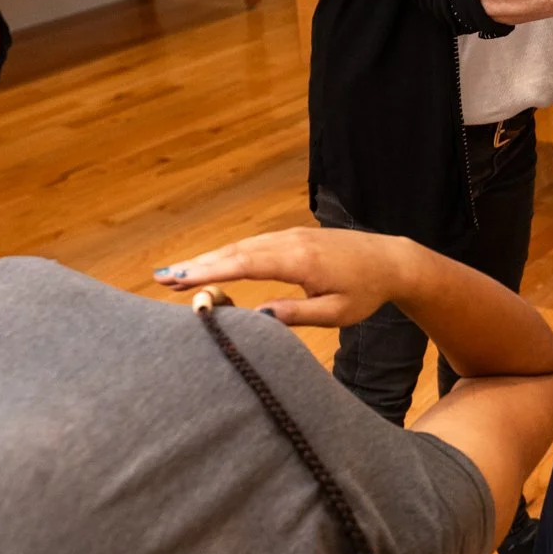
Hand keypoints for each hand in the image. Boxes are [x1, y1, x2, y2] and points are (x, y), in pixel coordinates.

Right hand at [157, 227, 419, 328]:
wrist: (391, 260)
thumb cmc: (366, 291)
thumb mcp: (337, 313)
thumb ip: (298, 315)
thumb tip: (258, 317)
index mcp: (300, 261)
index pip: (245, 265)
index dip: (209, 272)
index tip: (179, 278)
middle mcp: (291, 243)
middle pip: (235, 253)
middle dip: (197, 265)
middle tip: (161, 279)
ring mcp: (291, 236)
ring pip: (241, 246)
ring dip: (208, 259)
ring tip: (175, 275)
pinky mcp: (292, 237)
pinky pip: (253, 245)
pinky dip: (228, 254)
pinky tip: (210, 265)